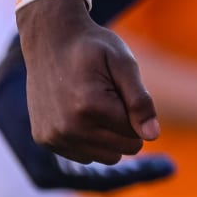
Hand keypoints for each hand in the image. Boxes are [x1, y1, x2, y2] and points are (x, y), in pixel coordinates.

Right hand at [17, 0, 159, 164]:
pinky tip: (80, 113)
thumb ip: (140, 100)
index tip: (120, 88)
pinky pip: (83, 156)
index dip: (136, 112)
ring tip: (95, 104)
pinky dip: (89, 139)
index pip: (136, 134)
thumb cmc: (93, 48)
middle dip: (125, 126)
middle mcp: (68, 128)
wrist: (50, 39)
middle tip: (109, 96)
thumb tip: (152, 136)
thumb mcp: (124, 63)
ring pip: (105, 157)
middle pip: (122, 149)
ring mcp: (53, 137)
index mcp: (91, 107)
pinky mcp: (44, 140)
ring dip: (108, 135)